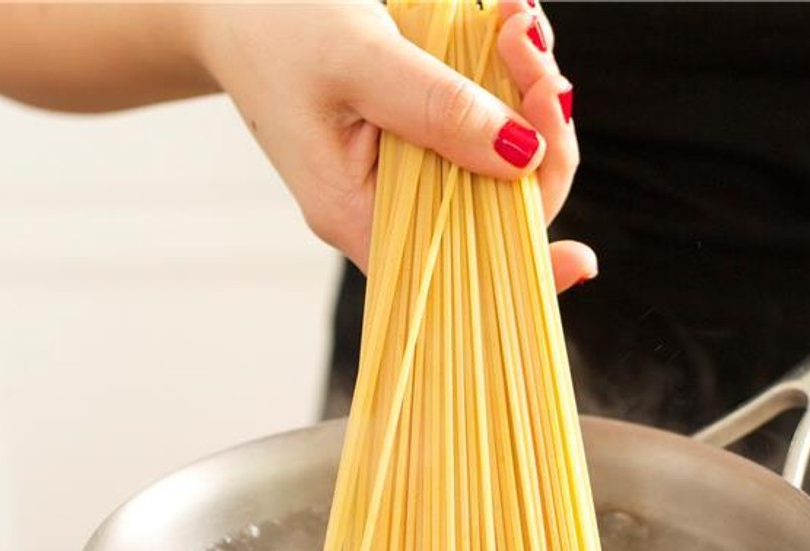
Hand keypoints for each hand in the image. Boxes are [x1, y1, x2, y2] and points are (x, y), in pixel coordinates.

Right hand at [187, 0, 593, 290]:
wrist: (226, 0)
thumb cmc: (274, 25)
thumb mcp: (358, 58)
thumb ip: (438, 108)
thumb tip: (521, 154)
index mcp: (357, 214)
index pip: (461, 264)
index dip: (528, 265)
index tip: (582, 258)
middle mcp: (385, 207)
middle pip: (497, 204)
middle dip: (537, 129)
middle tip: (531, 49)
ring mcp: (402, 173)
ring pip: (498, 157)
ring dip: (525, 90)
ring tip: (516, 20)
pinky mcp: (414, 136)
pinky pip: (480, 123)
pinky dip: (503, 78)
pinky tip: (504, 29)